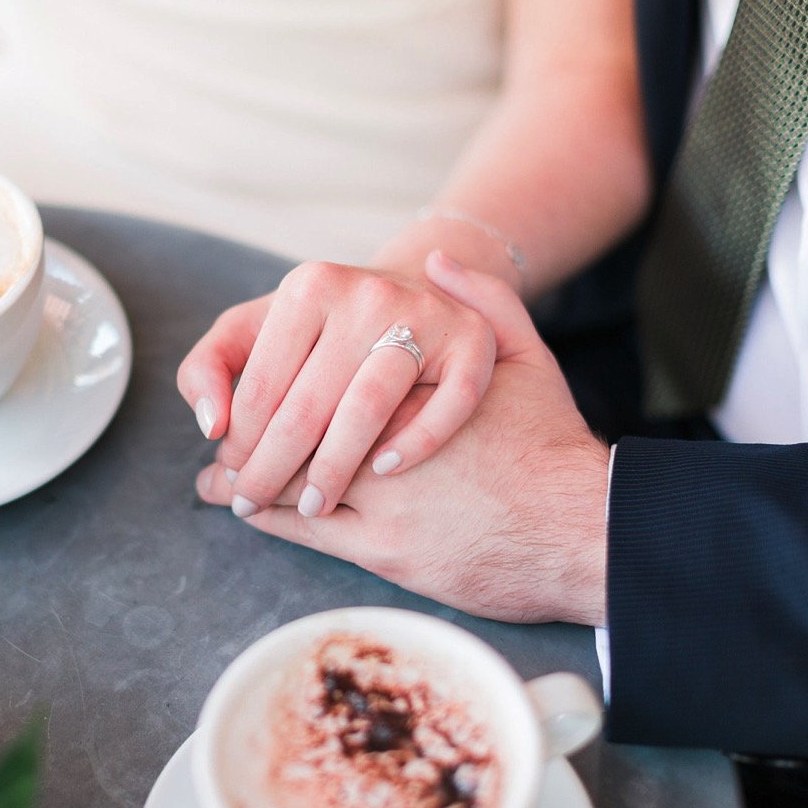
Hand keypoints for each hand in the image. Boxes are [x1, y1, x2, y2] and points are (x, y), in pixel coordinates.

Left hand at [177, 256, 498, 523]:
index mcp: (310, 285)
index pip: (259, 385)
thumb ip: (210, 364)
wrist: (419, 293)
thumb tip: (210, 424)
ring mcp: (425, 316)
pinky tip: (383, 471)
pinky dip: (415, 442)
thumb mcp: (258, 327)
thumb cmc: (324, 328)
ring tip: (312, 505)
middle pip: (307, 406)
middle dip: (272, 468)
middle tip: (253, 503)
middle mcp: (367, 293)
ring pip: (367, 410)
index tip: (230, 475)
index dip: (239, 442)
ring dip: (333, 470)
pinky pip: (447, 405)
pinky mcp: (473, 343)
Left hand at [195, 252, 609, 625]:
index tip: (241, 410)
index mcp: (401, 366)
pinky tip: (255, 514)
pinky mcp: (382, 547)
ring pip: (286, 476)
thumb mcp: (523, 354)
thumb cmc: (547, 443)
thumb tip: (439, 259)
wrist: (583, 528)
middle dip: (246, 443)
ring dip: (249, 482)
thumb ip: (484, 299)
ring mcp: (377, 486)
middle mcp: (381, 418)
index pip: (297, 368)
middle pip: (286, 423)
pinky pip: (308, 530)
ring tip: (224, 485)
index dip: (256, 393)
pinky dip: (273, 520)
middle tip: (223, 457)